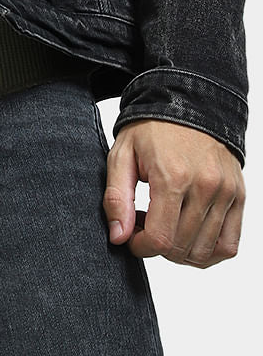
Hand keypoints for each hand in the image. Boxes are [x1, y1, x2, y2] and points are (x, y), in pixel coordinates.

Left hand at [104, 118, 245, 266]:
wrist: (187, 104)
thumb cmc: (151, 129)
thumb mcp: (121, 156)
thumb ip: (116, 198)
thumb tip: (119, 237)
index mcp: (173, 176)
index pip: (161, 239)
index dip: (141, 248)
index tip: (132, 237)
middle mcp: (205, 186)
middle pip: (182, 248)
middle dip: (158, 248)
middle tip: (145, 226)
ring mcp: (226, 192)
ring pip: (206, 251)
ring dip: (181, 251)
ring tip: (166, 226)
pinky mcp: (238, 196)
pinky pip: (229, 244)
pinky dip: (209, 251)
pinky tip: (189, 236)